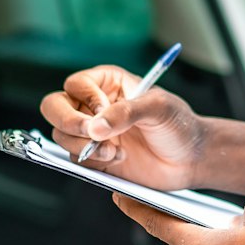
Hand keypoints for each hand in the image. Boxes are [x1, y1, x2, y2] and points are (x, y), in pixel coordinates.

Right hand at [40, 65, 205, 190]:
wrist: (190, 158)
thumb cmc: (179, 124)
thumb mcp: (159, 108)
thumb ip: (126, 112)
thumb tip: (95, 126)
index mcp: (108, 83)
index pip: (76, 85)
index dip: (85, 99)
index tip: (103, 112)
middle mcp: (94, 106)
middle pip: (54, 107)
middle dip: (67, 122)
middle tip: (90, 134)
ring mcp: (92, 132)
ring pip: (61, 135)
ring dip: (83, 146)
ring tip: (114, 151)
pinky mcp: (95, 156)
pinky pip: (76, 158)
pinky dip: (93, 161)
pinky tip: (118, 158)